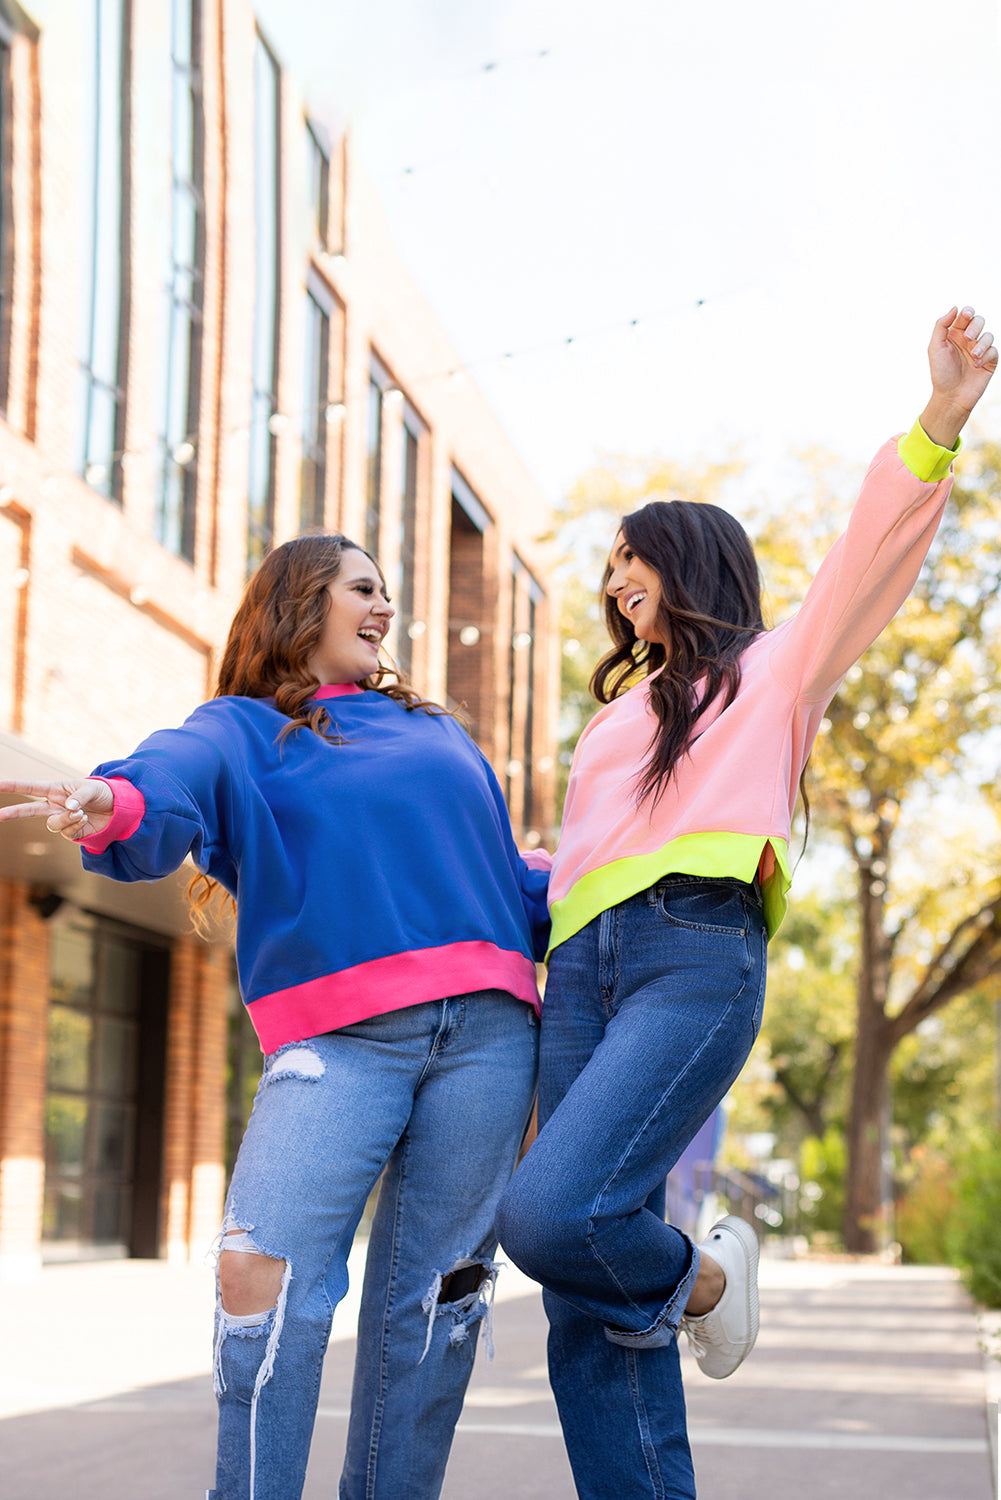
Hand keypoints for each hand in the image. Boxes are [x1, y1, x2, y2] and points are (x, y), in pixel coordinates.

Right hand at [0, 778, 114, 841]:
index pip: (31, 788)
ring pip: (52, 824)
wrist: (118, 808)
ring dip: (66, 818)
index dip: (13, 786)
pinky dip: (75, 824)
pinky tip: (84, 818)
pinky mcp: (71, 832)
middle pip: (29, 810)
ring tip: (81, 812)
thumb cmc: (103, 793)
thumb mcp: (93, 788)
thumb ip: (79, 797)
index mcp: (56, 789)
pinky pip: (66, 832)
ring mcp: (62, 819)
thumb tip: (68, 808)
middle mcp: (55, 805)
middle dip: (13, 812)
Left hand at [920, 306, 996, 446]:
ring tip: (973, 356)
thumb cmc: (941, 373)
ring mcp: (979, 350)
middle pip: (979, 321)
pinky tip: (977, 364)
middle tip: (968, 338)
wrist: (951, 396)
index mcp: (954, 335)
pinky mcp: (989, 361)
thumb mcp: (935, 347)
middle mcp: (968, 341)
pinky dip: (986, 355)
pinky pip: (994, 350)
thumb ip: (941, 326)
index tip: (965, 316)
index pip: (964, 316)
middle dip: (975, 326)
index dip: (967, 312)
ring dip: (981, 343)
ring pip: (988, 335)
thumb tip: (955, 308)